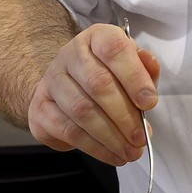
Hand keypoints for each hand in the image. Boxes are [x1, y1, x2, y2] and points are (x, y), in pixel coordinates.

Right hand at [26, 23, 159, 165]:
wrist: (65, 86)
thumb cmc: (107, 75)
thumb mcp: (131, 66)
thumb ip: (145, 68)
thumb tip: (151, 67)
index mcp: (96, 38)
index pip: (114, 50)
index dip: (134, 77)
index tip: (150, 103)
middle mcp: (70, 55)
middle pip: (98, 84)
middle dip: (124, 116)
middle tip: (141, 138)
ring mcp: (51, 81)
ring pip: (82, 111)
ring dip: (110, 137)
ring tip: (130, 152)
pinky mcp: (40, 109)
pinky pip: (68, 131)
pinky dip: (94, 147)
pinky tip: (112, 155)